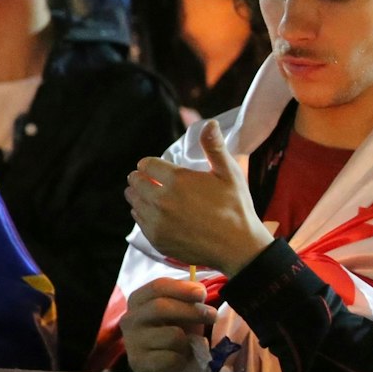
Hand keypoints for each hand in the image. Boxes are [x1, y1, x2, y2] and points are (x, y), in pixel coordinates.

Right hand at [120, 278, 216, 371]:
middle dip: (192, 311)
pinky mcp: (138, 362)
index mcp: (139, 299)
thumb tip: (200, 293)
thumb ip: (186, 298)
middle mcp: (131, 318)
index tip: (202, 294)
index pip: (158, 287)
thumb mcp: (176, 308)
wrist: (152, 358)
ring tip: (189, 344)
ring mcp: (132, 341)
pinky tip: (180, 358)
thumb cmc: (169, 327)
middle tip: (212, 316)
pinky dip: (182, 359)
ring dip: (188, 341)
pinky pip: (171, 359)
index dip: (182, 289)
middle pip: (161, 308)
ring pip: (172, 336)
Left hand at [125, 122, 272, 276]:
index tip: (157, 168)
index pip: (146, 164)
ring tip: (152, 196)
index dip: (151, 164)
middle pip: (135, 182)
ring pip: (133, 202)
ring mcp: (157, 222)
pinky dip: (144, 215)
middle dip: (141, 178)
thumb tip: (209, 123)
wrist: (238, 247)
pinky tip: (158, 214)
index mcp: (178, 181)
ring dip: (139, 196)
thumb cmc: (236, 207)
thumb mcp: (230, 174)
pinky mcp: (157, 240)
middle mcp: (162, 201)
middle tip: (150, 180)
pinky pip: (139, 222)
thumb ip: (214, 148)